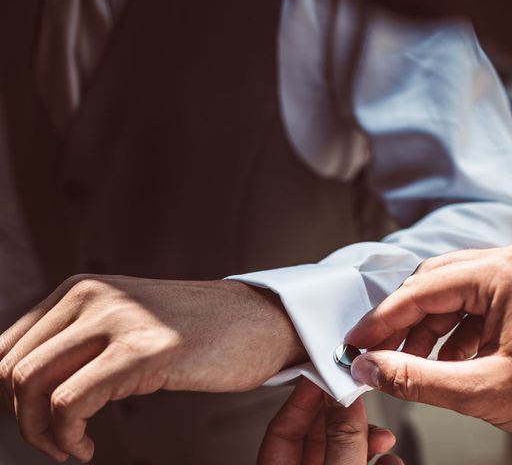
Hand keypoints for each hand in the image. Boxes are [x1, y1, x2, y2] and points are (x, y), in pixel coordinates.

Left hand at [0, 275, 305, 462]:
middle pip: (11, 370)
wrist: (259, 321)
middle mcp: (92, 296)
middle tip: (54, 442)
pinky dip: (67, 438)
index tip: (36, 421)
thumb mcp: (126, 324)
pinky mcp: (144, 350)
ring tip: (70, 447)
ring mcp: (118, 320)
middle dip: (21, 420)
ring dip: (41, 434)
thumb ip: (80, 342)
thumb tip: (25, 386)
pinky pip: (70, 404)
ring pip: (31, 387)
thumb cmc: (198, 332)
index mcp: (82, 290)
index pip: (6, 348)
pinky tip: (87, 448)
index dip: (8, 397)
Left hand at [258, 378, 402, 464]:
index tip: (324, 375)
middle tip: (358, 397)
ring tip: (384, 436)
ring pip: (343, 453)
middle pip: (318, 437)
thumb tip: (344, 399)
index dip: (304, 398)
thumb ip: (341, 440)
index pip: (282, 430)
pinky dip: (379, 461)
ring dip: (368, 439)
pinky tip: (391, 459)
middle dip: (344, 417)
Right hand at [346, 242, 511, 455]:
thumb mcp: (483, 391)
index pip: (421, 289)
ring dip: (429, 330)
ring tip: (414, 365)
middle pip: (434, 284)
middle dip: (404, 323)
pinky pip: (475, 304)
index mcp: (504, 272)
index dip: (382, 319)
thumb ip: (416, 379)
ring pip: (452, 294)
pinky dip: (456, 333)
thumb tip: (370, 369)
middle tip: (378, 352)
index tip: (356, 340)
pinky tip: (448, 363)